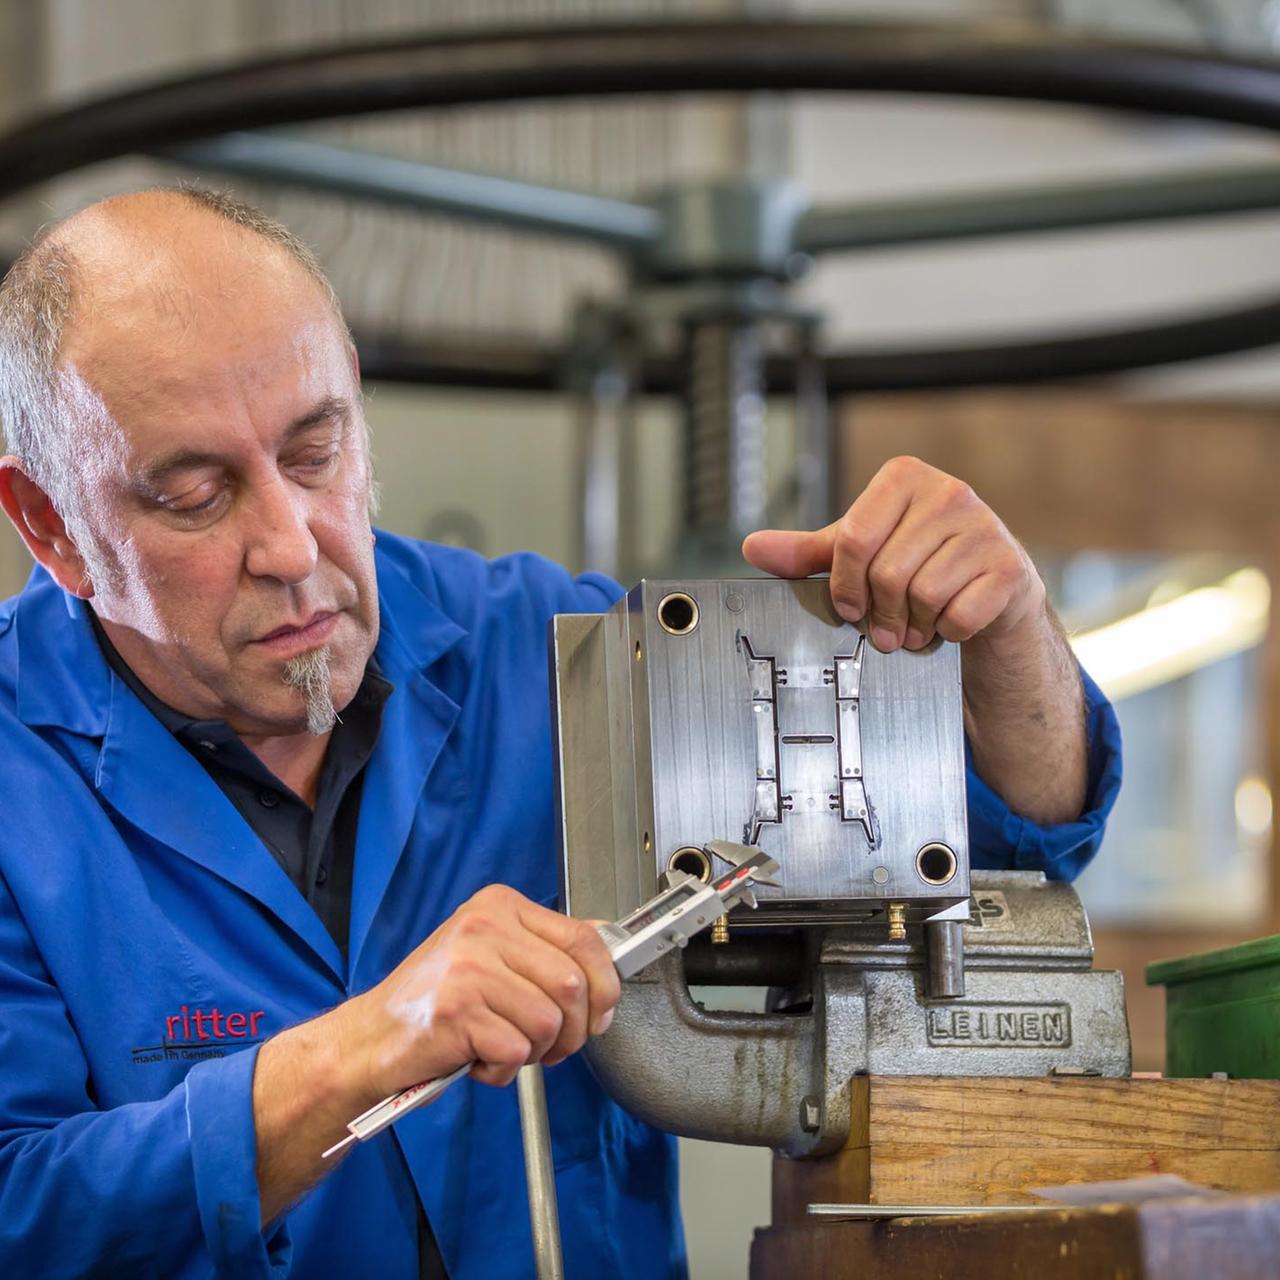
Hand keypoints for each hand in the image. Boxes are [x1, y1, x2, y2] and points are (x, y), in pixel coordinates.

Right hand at [350, 885, 619, 1094]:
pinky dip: (503, 1070)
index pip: (584, 939)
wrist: (370, 1038)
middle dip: (573, 1031)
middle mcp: (484, 928)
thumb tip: (607, 946)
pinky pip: (515, 1051)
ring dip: (535, 1053)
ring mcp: (469, 967)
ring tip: (502, 1048)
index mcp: (499, 906)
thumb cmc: (436, 1001)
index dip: (605, 985)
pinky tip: (478, 1060)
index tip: (602, 1012)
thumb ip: (544, 948)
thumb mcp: (492, 954)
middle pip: (573, 986)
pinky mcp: (456, 1011)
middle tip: (548, 1046)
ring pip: (548, 1022)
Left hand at [742, 456, 1044, 652]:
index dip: (844, 584)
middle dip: (880, 614)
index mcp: (903, 477)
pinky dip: (948, 631)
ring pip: (923, 595)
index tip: (848, 607)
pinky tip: (949, 623)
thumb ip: (807, 551)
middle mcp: (948, 491)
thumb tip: (754, 548)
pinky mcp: (1011, 567)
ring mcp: (985, 527)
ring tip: (915, 627)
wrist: (991, 588)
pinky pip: (960, 614)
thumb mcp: (859, 551)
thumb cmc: (918, 562)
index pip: (853, 538)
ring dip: (913, 626)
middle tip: (884, 629)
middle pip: (887, 572)